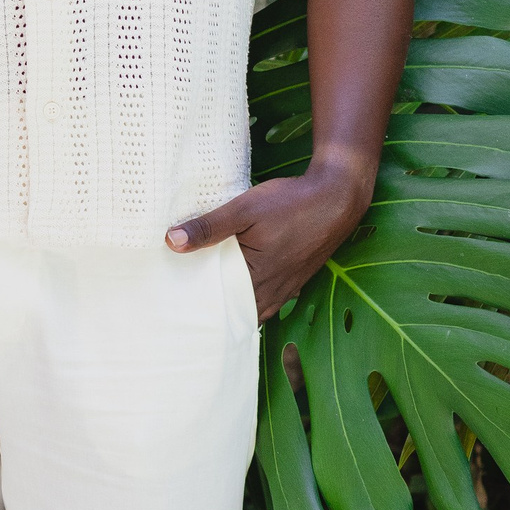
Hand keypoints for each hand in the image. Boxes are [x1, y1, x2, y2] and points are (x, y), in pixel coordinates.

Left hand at [166, 152, 378, 321]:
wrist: (337, 197)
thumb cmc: (292, 203)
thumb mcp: (245, 209)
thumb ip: (209, 226)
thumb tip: (172, 241)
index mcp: (256, 281)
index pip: (217, 307)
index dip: (195, 305)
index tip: (171, 300)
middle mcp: (272, 293)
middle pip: (233, 312)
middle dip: (209, 308)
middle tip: (179, 299)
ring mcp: (285, 289)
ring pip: (249, 307)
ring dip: (229, 304)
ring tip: (202, 294)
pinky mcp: (292, 280)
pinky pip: (264, 299)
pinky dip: (246, 297)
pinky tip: (234, 284)